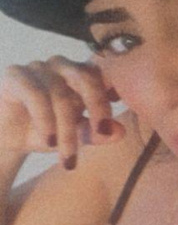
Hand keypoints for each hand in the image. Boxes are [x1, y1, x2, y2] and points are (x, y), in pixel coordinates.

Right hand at [0, 55, 124, 167]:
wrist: (6, 138)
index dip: (109, 99)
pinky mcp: (15, 75)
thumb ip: (95, 132)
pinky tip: (49, 142)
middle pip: (85, 77)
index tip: (111, 127)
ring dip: (67, 129)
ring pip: (60, 94)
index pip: (102, 77)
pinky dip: (45, 120)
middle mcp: (61, 66)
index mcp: (80, 74)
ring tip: (68, 158)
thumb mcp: (74, 136)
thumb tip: (120, 132)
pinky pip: (35, 94)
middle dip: (96, 106)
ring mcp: (37, 68)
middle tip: (100, 134)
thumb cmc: (45, 131)